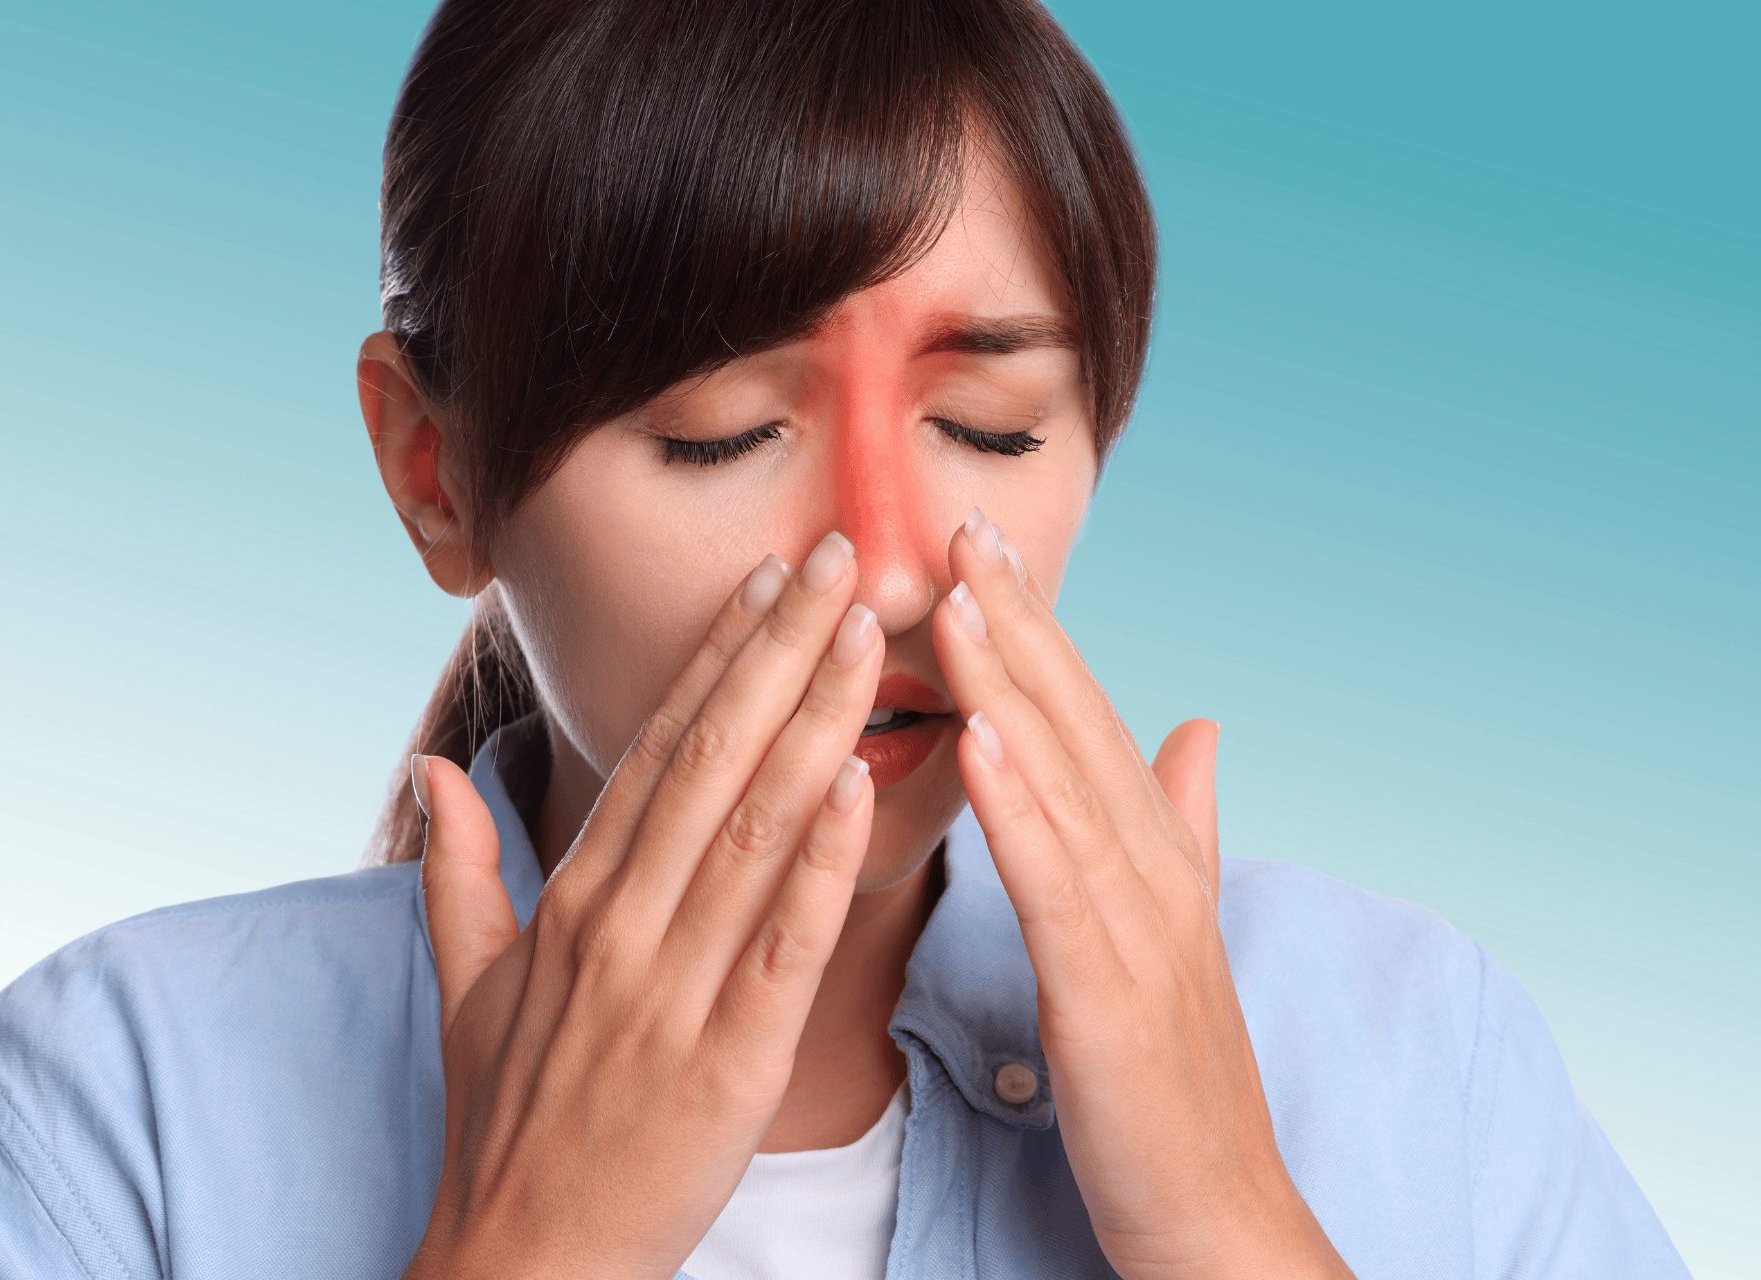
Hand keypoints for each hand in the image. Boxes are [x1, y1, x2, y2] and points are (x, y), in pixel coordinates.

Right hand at [403, 534, 881, 1279]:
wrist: (523, 1260)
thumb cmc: (509, 1119)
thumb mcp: (467, 986)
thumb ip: (460, 869)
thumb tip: (436, 772)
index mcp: (575, 898)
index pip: (656, 748)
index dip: (717, 658)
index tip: (765, 578)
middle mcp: (620, 923)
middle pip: (711, 760)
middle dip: (780, 651)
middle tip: (836, 556)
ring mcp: (671, 988)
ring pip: (753, 830)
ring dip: (815, 722)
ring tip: (868, 634)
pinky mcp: (729, 1060)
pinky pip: (785, 943)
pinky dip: (823, 859)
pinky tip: (863, 784)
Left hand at [932, 511, 1353, 1279]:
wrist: (1217, 1211)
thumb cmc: (1175, 1077)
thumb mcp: (1173, 934)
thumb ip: (1182, 823)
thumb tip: (1196, 727)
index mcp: (1150, 854)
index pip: (1085, 718)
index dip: (1035, 629)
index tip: (979, 545)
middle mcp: (1150, 869)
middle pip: (1076, 723)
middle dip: (1018, 621)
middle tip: (958, 525)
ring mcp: (1136, 925)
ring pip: (1063, 780)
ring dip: (1010, 683)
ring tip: (956, 596)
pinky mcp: (1110, 989)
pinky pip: (1054, 882)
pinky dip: (1019, 804)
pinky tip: (978, 736)